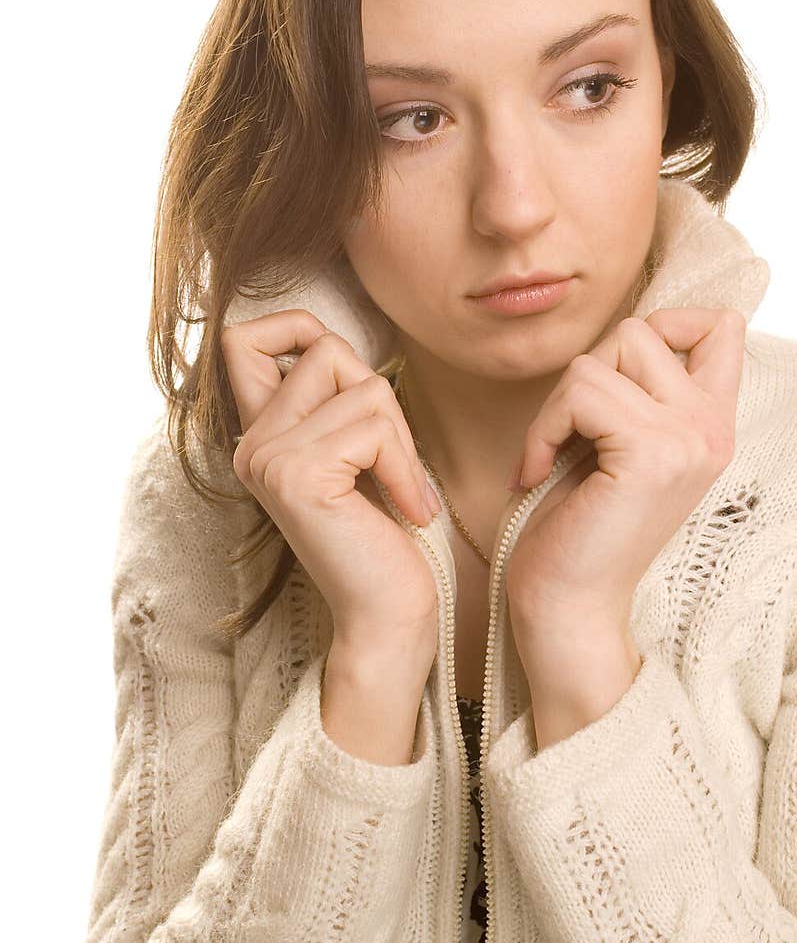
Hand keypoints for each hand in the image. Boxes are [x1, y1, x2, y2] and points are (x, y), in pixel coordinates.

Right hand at [221, 310, 441, 673]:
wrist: (387, 616)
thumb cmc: (384, 536)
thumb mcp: (355, 454)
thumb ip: (333, 402)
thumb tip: (331, 341)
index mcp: (259, 436)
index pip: (243, 336)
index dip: (296, 326)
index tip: (345, 372)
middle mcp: (251, 445)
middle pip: (326, 349)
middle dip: (380, 394)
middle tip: (394, 460)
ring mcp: (267, 458)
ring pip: (361, 385)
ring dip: (401, 437)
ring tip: (402, 490)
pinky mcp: (297, 476)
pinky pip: (373, 427)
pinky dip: (405, 464)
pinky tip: (408, 509)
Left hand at [505, 308, 745, 659]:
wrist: (568, 607)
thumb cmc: (579, 528)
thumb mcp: (619, 446)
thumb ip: (639, 392)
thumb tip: (624, 333)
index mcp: (713, 425)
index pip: (721, 326)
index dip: (665, 324)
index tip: (617, 375)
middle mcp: (712, 428)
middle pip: (640, 331)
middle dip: (585, 375)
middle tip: (569, 436)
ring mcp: (688, 439)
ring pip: (601, 360)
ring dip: (556, 408)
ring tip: (552, 457)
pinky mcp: (651, 452)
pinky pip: (580, 391)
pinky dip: (543, 429)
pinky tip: (537, 473)